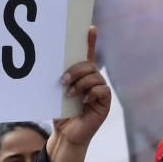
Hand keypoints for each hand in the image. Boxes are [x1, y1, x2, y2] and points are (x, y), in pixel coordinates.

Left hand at [52, 26, 110, 146]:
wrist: (66, 134)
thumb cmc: (61, 113)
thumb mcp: (57, 93)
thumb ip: (61, 80)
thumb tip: (57, 70)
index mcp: (81, 76)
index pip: (87, 55)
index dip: (90, 41)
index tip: (90, 27)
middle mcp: (93, 81)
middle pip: (90, 65)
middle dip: (77, 69)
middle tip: (63, 80)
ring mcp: (100, 91)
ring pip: (95, 76)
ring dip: (81, 83)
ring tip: (69, 93)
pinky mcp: (105, 103)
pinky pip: (102, 90)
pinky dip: (91, 93)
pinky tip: (83, 100)